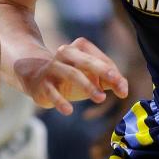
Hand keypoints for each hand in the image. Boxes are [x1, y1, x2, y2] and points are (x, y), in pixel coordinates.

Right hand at [13, 37, 128, 115]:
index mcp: (79, 48)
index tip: (122, 90)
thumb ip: (108, 81)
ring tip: (101, 98)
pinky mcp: (42, 84)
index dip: (113, 73)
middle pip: (85, 60)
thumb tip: (124, 90)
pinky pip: (51, 91)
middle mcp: (65, 54)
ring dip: (87, 85)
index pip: (100, 59)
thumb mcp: (90, 76)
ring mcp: (52, 68)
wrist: (34, 76)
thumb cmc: (69, 76)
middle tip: (116, 81)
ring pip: (71, 73)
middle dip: (102, 70)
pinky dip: (59, 101)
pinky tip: (69, 110)